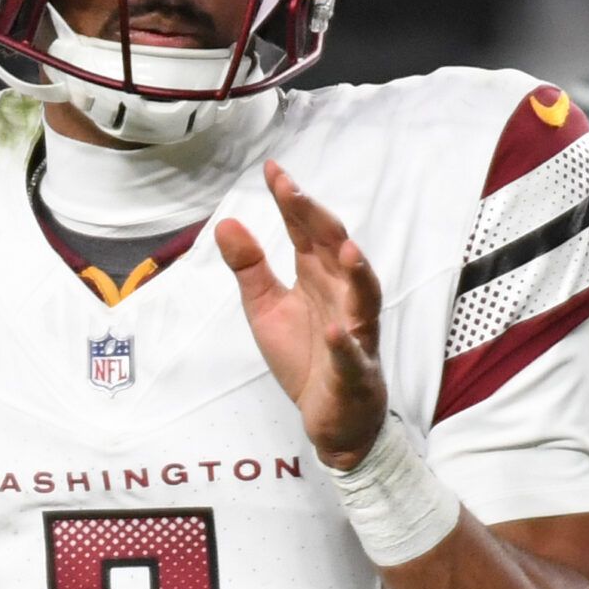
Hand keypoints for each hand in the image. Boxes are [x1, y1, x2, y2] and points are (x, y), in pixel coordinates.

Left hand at [216, 162, 387, 468]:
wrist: (333, 417)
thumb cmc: (306, 355)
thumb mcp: (266, 308)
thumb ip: (249, 268)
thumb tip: (225, 222)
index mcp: (318, 277)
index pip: (306, 231)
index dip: (291, 202)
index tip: (272, 171)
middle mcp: (342, 296)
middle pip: (335, 251)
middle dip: (318, 222)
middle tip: (295, 193)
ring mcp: (354, 332)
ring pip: (363, 296)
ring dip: (356, 274)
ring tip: (344, 249)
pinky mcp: (355, 370)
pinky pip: (352, 355)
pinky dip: (345, 344)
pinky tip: (334, 330)